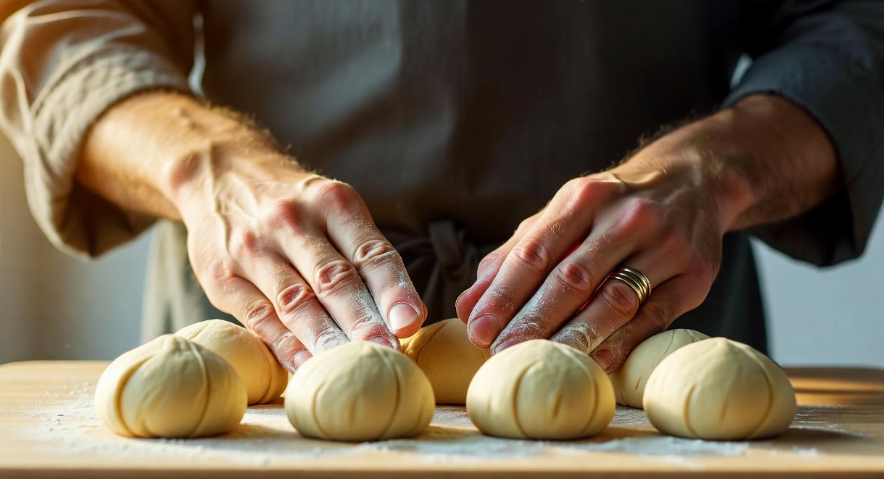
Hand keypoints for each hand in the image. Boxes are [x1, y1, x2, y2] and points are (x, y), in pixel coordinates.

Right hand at [172, 155, 426, 371]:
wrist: (219, 174)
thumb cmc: (294, 206)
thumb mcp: (332, 209)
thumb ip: (366, 255)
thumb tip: (407, 315)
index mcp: (331, 203)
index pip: (369, 252)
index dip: (392, 289)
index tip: (410, 322)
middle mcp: (292, 222)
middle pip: (334, 279)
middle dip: (363, 321)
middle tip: (387, 353)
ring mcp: (253, 248)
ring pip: (296, 301)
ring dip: (326, 338)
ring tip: (350, 366)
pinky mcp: (222, 276)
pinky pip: (258, 316)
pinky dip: (284, 344)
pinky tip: (306, 365)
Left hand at [456, 95, 837, 372]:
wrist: (693, 180)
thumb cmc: (611, 207)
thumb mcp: (564, 214)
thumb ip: (514, 256)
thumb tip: (467, 306)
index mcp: (583, 198)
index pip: (535, 252)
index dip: (503, 294)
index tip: (477, 329)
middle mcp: (625, 217)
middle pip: (571, 278)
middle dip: (533, 320)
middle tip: (502, 353)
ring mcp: (665, 245)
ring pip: (614, 299)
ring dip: (576, 336)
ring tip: (545, 362)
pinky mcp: (695, 274)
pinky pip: (656, 315)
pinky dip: (625, 341)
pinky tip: (599, 362)